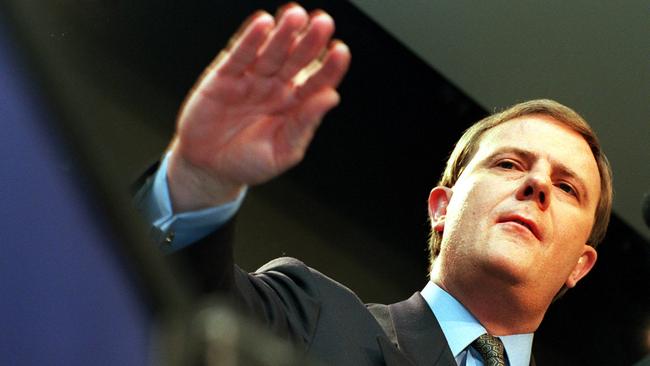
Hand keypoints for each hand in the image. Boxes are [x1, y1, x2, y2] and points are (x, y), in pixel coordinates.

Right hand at [167, 4, 349, 210]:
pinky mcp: (225, 77)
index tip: (340, 51)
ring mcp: (251, 79)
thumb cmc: (249, 162)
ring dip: (283, 33)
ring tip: (296, 16)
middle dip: (310, 41)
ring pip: (270, 52)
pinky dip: (249, 39)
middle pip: (296, 60)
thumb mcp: (283, 151)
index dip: (330, 67)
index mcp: (296, 105)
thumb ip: (305, 123)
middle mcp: (276, 87)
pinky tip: (263, 23)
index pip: (317, 81)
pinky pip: (239, 55)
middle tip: (323, 23)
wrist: (209, 168)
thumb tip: (331, 97)